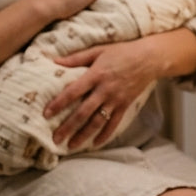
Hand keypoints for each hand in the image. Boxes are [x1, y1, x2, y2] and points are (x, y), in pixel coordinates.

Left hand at [44, 38, 159, 149]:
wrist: (149, 58)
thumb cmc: (122, 52)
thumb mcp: (98, 50)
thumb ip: (76, 58)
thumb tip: (55, 61)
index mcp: (96, 74)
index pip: (73, 91)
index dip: (59, 103)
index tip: (46, 114)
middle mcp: (105, 90)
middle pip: (83, 112)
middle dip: (68, 127)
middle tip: (55, 139)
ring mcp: (116, 99)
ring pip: (97, 121)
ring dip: (83, 135)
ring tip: (71, 145)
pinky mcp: (125, 105)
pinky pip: (114, 123)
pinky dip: (105, 135)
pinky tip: (95, 144)